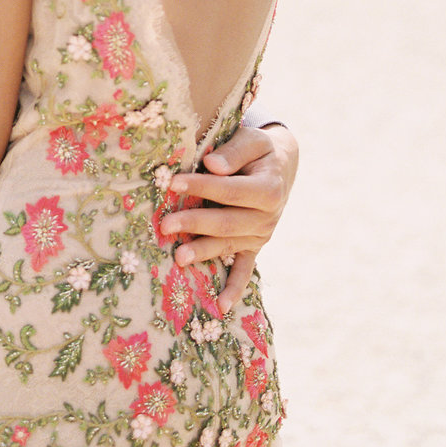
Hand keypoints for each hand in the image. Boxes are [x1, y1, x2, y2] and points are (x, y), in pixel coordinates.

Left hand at [160, 123, 298, 312]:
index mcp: (268, 189)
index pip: (229, 190)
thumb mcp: (252, 140)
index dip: (201, 186)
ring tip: (178, 257)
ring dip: (203, 252)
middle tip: (166, 225)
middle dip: (195, 223)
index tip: (173, 183)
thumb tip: (211, 164)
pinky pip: (245, 270)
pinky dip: (234, 289)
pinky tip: (221, 306)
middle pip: (227, 222)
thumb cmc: (259, 150)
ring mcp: (261, 235)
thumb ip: (233, 151)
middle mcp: (268, 217)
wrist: (279, 165)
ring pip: (229, 245)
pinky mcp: (254, 246)